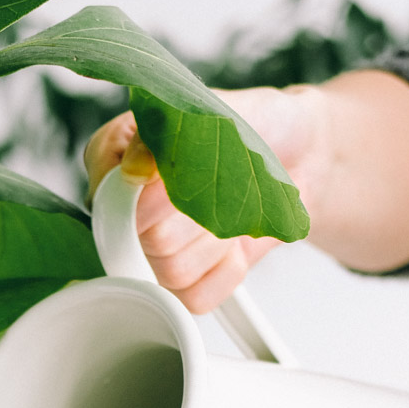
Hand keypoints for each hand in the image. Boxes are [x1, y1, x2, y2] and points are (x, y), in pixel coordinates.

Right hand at [83, 87, 329, 313]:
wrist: (298, 151)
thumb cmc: (252, 125)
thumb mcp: (211, 109)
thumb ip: (165, 135)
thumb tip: (134, 171)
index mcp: (114, 157)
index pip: (110, 197)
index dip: (154, 193)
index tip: (192, 169)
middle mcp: (126, 209)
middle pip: (147, 240)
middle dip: (199, 212)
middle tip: (224, 184)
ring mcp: (153, 252)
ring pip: (172, 271)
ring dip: (216, 240)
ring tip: (231, 209)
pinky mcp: (184, 284)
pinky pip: (196, 297)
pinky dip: (227, 270)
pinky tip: (235, 241)